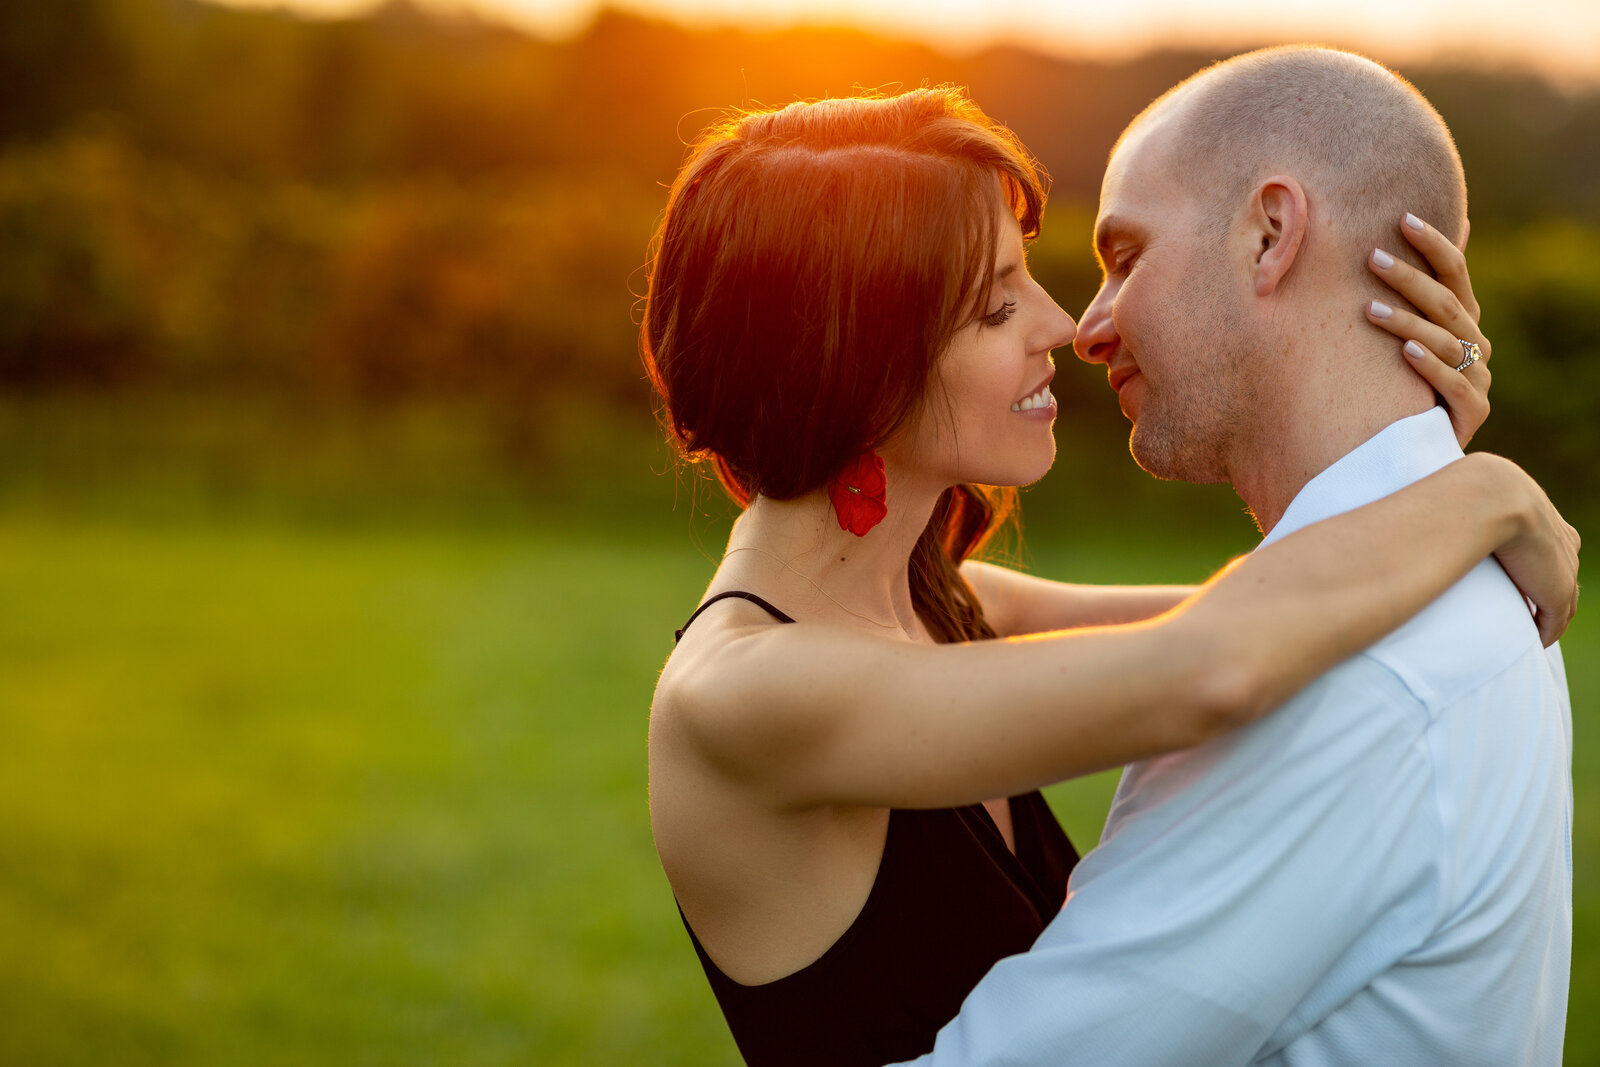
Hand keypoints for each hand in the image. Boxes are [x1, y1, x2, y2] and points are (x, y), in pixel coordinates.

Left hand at [1364, 213, 1490, 447]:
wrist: (1426, 444)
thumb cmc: (1413, 381)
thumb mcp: (1417, 333)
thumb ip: (1424, 290)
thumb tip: (1443, 228)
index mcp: (1465, 320)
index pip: (1455, 272)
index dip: (1433, 244)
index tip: (1403, 218)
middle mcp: (1476, 344)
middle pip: (1445, 303)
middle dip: (1409, 279)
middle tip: (1373, 257)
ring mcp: (1478, 377)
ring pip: (1445, 342)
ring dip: (1407, 323)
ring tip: (1369, 308)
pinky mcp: (1472, 411)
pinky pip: (1452, 385)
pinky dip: (1430, 368)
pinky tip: (1406, 353)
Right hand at [1478, 454, 1580, 645]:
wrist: (1490, 497)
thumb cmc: (1466, 491)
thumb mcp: (1472, 498)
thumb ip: (1466, 508)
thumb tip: (1436, 501)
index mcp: (1542, 513)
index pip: (1550, 547)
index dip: (1536, 566)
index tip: (1518, 582)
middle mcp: (1561, 539)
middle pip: (1562, 574)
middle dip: (1549, 594)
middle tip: (1529, 612)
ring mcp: (1563, 566)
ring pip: (1563, 599)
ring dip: (1547, 617)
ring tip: (1530, 632)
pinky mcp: (1557, 590)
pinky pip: (1555, 620)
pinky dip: (1545, 632)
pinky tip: (1533, 641)